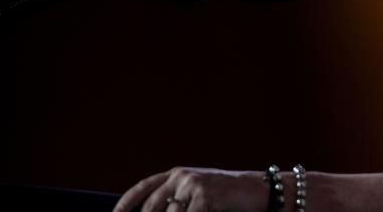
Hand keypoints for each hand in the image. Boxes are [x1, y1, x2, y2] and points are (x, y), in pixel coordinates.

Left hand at [113, 166, 266, 211]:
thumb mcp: (197, 194)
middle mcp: (181, 176)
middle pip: (151, 205)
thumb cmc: (226, 197)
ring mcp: (193, 185)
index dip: (125, 204)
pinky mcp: (204, 196)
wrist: (257, 190)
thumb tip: (153, 211)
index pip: (143, 188)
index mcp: (176, 174)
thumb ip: (177, 200)